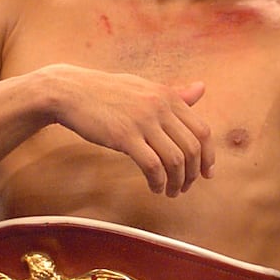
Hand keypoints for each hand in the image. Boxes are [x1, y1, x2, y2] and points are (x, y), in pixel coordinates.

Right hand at [47, 66, 214, 195]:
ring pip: (175, 160)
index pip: (202, 130)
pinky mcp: (124, 136)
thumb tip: (202, 88)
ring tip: (171, 191)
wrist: (71, 91)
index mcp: (168, 96)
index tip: (207, 173)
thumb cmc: (109, 91)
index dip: (209, 156)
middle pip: (193, 148)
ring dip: (177, 181)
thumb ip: (175, 93)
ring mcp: (143, 121)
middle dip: (194, 173)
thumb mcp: (145, 87)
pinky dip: (158, 181)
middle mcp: (160, 107)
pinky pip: (152, 165)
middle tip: (187, 186)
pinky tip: (155, 187)